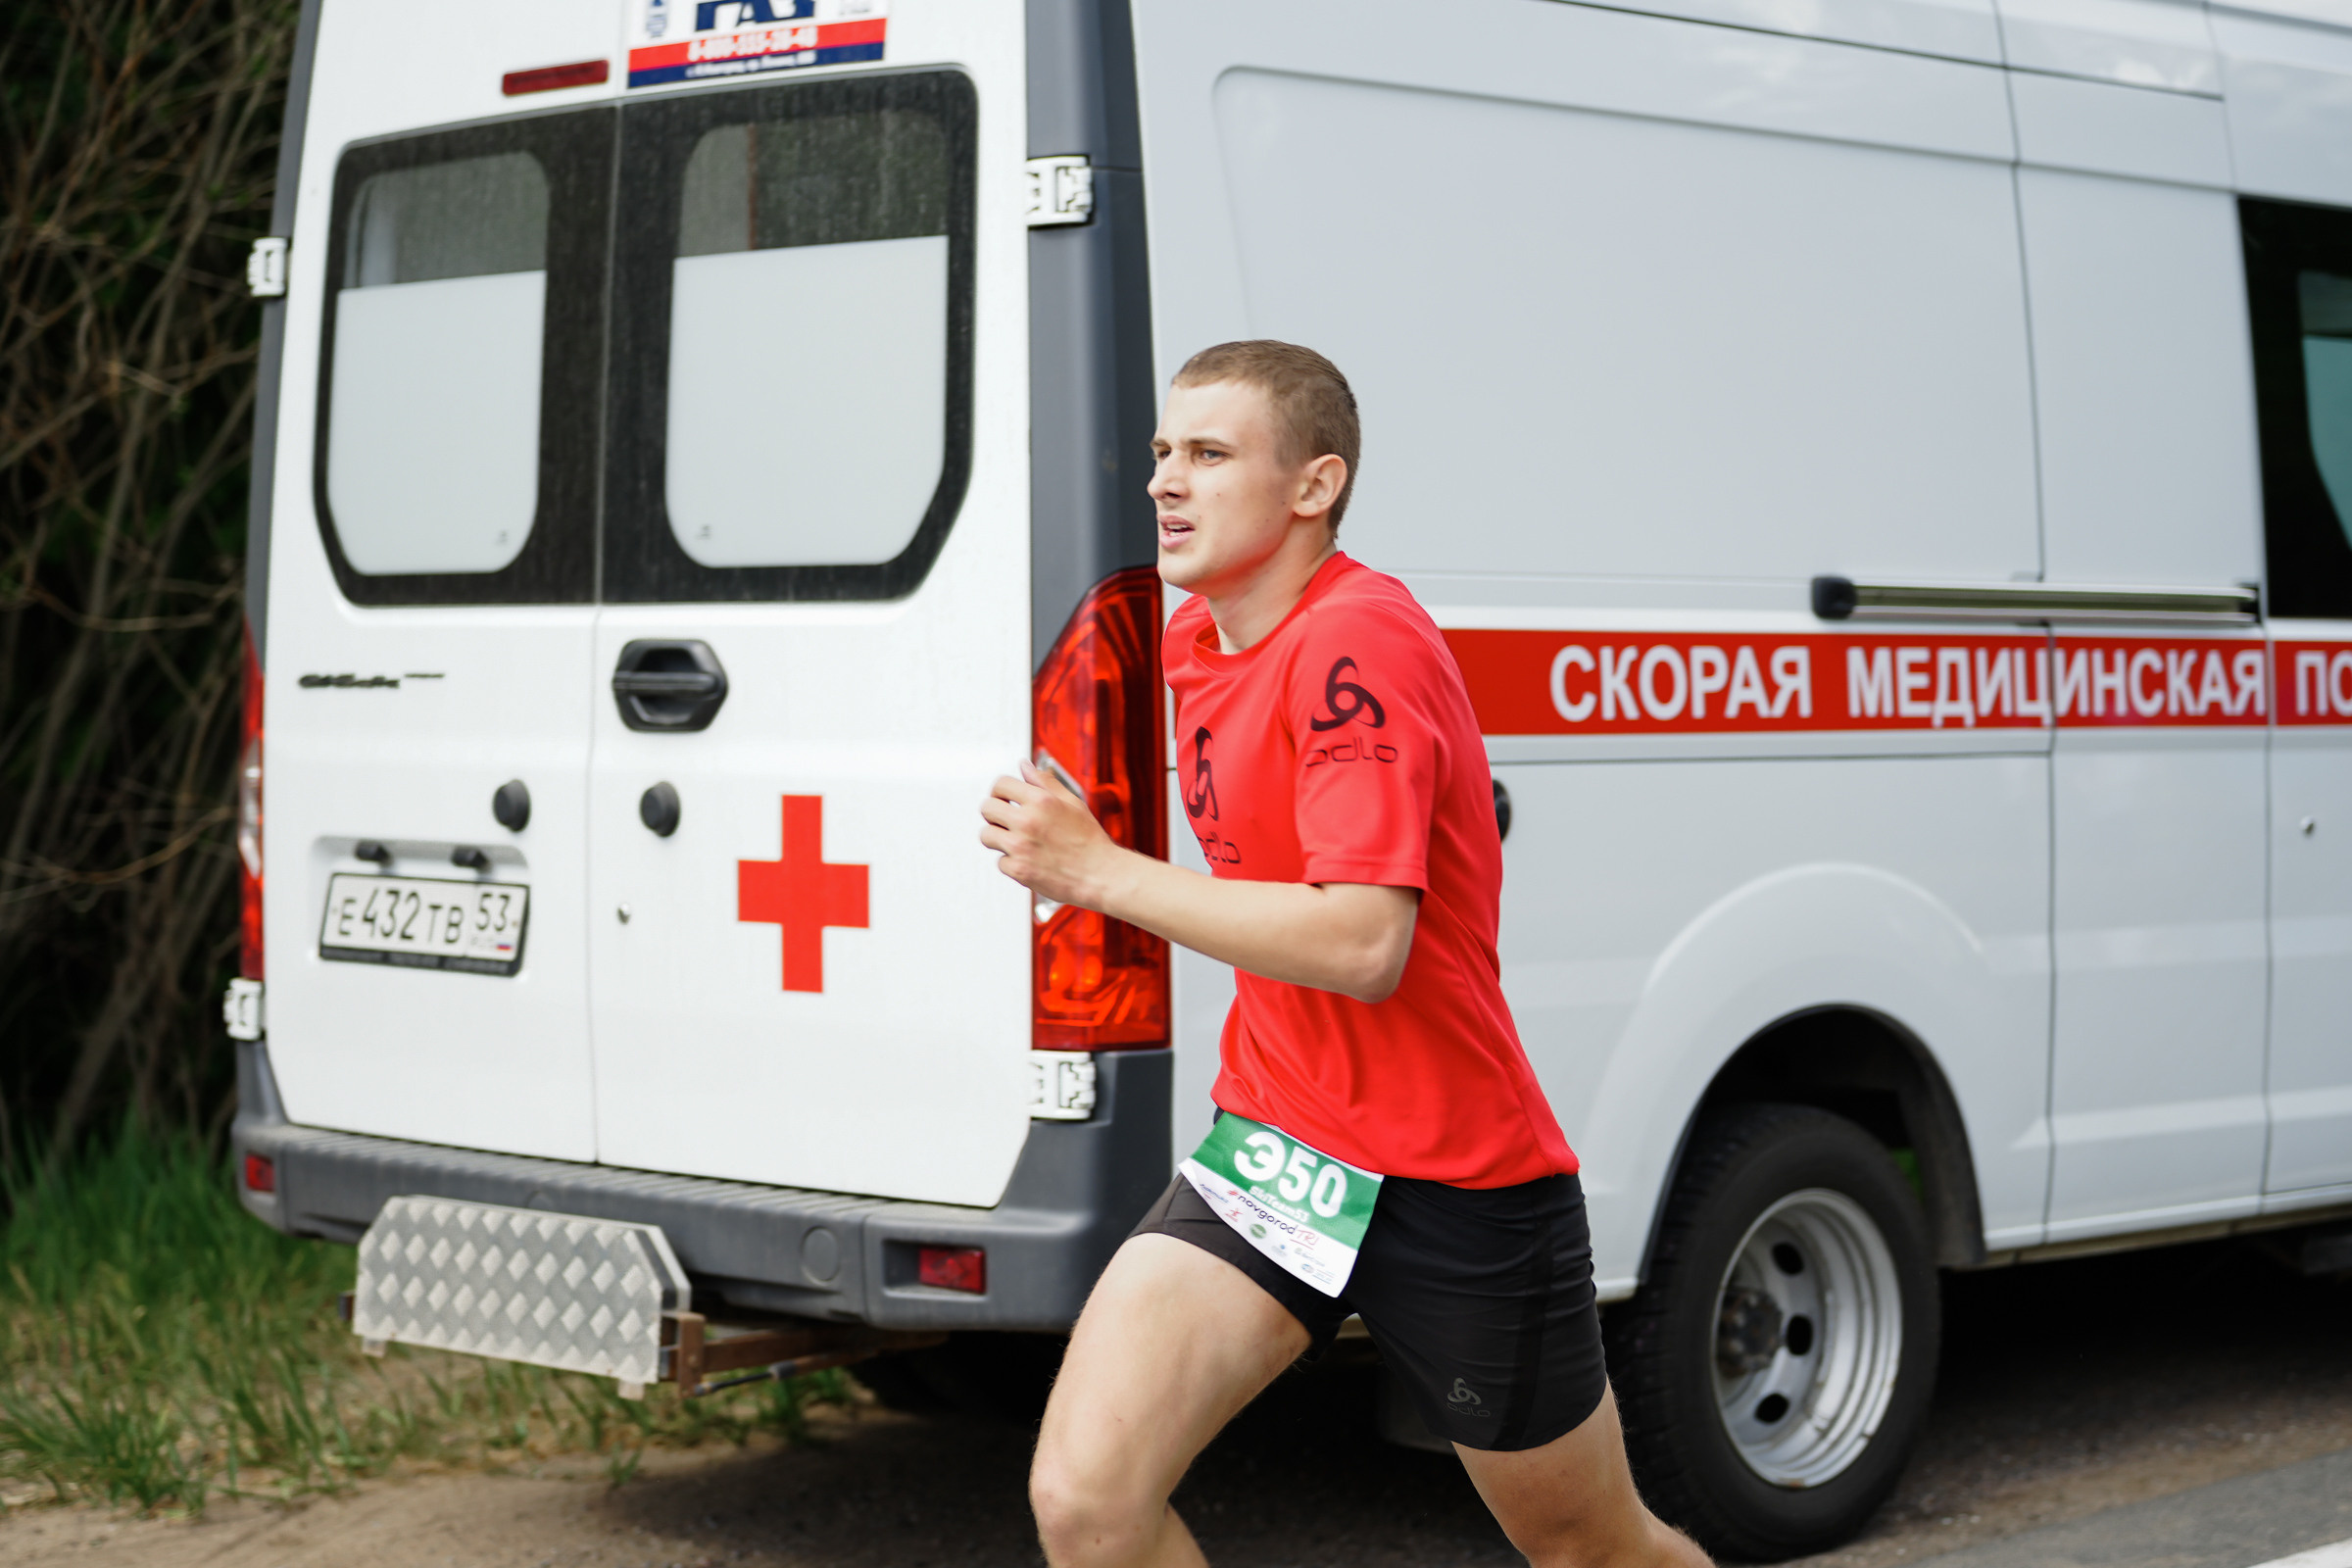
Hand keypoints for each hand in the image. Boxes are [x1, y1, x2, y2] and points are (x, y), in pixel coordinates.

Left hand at [979, 760, 1122, 906]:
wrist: (1100, 875)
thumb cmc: (1089, 840)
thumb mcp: (1072, 802)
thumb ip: (1045, 781)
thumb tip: (1024, 765)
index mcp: (1041, 801)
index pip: (1000, 784)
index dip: (1000, 790)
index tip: (1004, 798)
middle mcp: (1027, 821)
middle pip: (986, 808)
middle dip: (994, 812)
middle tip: (1005, 819)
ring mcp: (1020, 846)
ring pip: (986, 835)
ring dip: (998, 837)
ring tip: (1017, 841)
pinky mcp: (1019, 870)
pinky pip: (1000, 862)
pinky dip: (1012, 862)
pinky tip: (1029, 860)